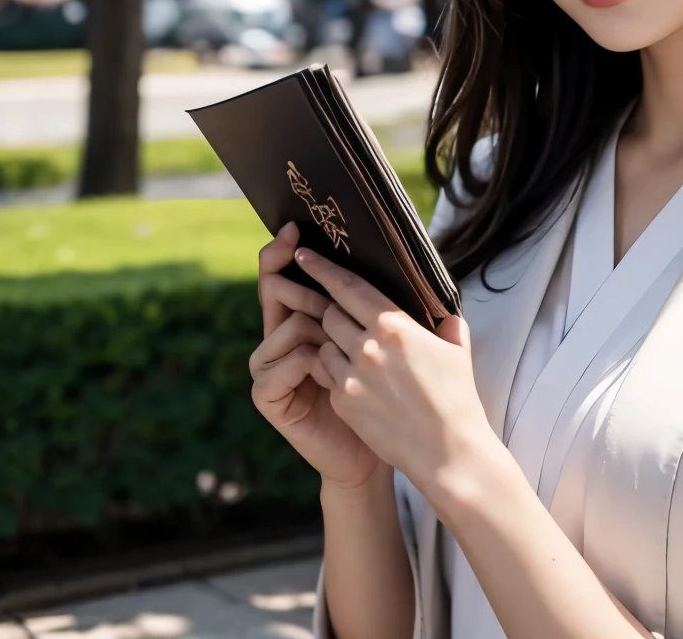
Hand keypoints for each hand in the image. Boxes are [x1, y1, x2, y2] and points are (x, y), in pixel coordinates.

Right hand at [248, 222, 382, 490]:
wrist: (371, 453)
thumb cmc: (385, 398)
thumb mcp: (391, 348)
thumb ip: (390, 311)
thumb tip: (413, 267)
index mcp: (309, 321)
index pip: (291, 277)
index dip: (288, 252)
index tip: (295, 229)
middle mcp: (284, 340)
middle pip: (275, 293)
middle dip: (292, 277)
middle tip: (302, 259)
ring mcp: (272, 368)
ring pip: (282, 327)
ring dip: (307, 322)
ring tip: (331, 326)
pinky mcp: (269, 397)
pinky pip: (275, 368)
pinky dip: (299, 363)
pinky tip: (323, 366)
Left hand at [298, 244, 506, 514]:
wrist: (448, 452)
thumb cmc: (457, 400)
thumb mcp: (456, 352)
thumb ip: (445, 326)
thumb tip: (444, 315)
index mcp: (395, 326)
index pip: (348, 287)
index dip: (322, 268)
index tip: (303, 254)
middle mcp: (367, 347)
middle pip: (330, 314)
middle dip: (333, 312)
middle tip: (344, 317)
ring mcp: (351, 376)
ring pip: (325, 345)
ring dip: (336, 345)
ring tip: (358, 357)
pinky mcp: (342, 402)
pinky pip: (327, 375)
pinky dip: (337, 373)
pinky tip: (360, 384)